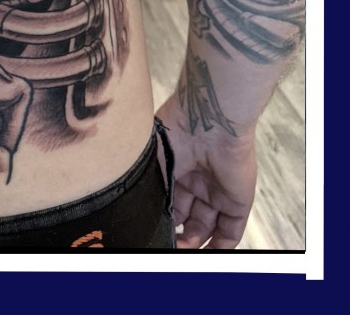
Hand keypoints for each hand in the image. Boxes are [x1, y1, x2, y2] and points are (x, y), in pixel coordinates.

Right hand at [156, 94, 257, 248]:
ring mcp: (217, 191)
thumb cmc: (174, 131)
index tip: (150, 230)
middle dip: (176, 233)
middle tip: (164, 243)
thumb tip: (134, 211)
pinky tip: (205, 254)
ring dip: (194, 242)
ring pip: (206, 226)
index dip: (160, 216)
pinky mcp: (237, 201)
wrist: (206, 120)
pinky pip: (230, 230)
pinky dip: (219, 245)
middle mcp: (196, 181)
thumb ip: (148, 186)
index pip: (168, 201)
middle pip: (186, 217)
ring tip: (180, 249)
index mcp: (175, 167)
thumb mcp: (151, 159)